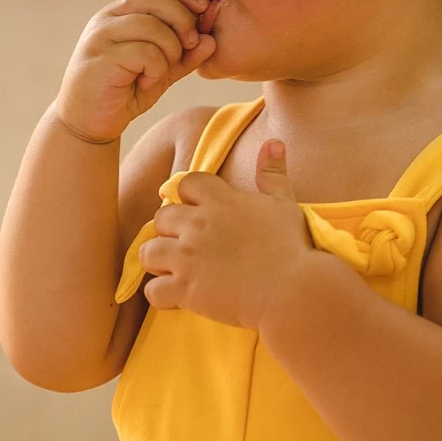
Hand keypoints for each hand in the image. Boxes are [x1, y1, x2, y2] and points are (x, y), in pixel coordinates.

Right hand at [56, 0, 215, 143]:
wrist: (88, 122)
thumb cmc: (125, 92)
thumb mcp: (162, 72)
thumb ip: (185, 56)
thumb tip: (211, 40)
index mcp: (122, 12)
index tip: (203, 12)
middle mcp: (109, 17)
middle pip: (158, 0)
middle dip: (184, 21)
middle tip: (188, 46)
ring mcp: (101, 35)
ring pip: (154, 27)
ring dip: (170, 51)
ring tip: (160, 72)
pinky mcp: (101, 58)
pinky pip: (145, 53)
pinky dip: (155, 70)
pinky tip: (145, 83)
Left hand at [139, 139, 315, 330]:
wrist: (294, 291)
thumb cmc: (293, 248)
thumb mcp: (284, 204)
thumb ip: (272, 174)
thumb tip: (272, 142)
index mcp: (221, 200)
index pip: (186, 183)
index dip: (189, 197)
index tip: (200, 211)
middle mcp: (198, 224)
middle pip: (160, 217)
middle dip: (170, 231)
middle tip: (187, 245)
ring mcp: (188, 257)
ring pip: (148, 253)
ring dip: (159, 261)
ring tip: (176, 271)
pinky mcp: (185, 290)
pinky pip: (152, 291)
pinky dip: (161, 295)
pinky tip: (178, 297)